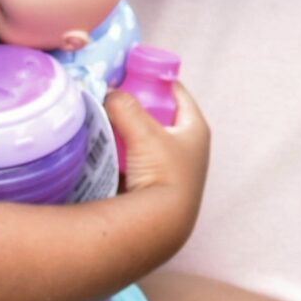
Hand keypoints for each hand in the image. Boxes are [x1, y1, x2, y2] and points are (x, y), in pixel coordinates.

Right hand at [106, 79, 209, 259]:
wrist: (160, 226)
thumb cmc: (163, 174)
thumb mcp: (145, 133)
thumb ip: (125, 106)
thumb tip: (109, 92)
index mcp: (195, 128)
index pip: (176, 93)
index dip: (154, 80)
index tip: (131, 74)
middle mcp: (188, 146)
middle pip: (159, 116)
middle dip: (136, 108)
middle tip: (112, 99)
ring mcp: (172, 167)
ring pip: (146, 139)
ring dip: (127, 132)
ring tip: (104, 123)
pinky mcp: (155, 185)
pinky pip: (136, 159)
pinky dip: (123, 153)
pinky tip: (105, 150)